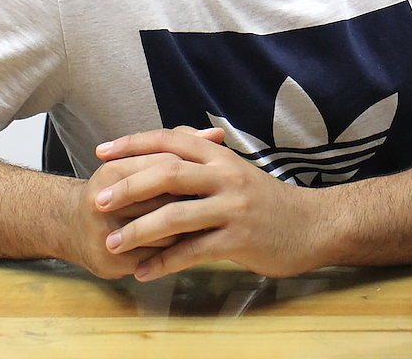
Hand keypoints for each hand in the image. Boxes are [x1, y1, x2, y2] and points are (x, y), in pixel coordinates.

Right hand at [63, 127, 223, 279]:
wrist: (72, 226)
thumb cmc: (119, 188)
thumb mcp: (140, 160)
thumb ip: (180, 143)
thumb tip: (218, 134)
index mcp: (113, 171)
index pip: (165, 164)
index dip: (195, 170)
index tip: (216, 175)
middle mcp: (104, 202)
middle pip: (165, 198)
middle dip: (194, 200)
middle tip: (219, 201)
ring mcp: (106, 234)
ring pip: (164, 231)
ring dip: (191, 228)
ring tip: (211, 222)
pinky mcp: (113, 261)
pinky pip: (157, 256)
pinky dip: (178, 251)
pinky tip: (193, 244)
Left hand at [93, 127, 327, 281]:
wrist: (313, 225)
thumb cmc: (267, 201)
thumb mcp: (236, 170)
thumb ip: (203, 158)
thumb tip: (167, 143)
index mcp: (220, 155)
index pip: (169, 140)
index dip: (133, 144)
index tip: (102, 152)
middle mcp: (225, 175)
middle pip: (167, 173)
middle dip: (128, 186)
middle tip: (98, 200)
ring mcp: (232, 207)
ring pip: (175, 214)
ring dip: (138, 230)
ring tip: (112, 244)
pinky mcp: (238, 239)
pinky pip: (192, 251)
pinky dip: (163, 262)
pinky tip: (143, 271)